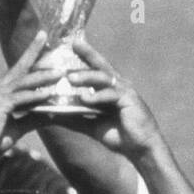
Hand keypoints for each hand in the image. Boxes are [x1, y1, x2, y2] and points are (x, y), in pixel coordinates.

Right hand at [0, 31, 61, 156]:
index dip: (30, 54)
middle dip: (33, 50)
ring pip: (24, 82)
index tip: (41, 40)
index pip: (18, 68)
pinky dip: (36, 96)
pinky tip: (49, 94)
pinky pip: (21, 98)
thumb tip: (52, 114)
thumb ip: (34, 118)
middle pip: (20, 66)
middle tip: (45, 35)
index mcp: (0, 90)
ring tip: (60, 73)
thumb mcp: (18, 127)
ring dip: (43, 77)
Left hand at [64, 38, 164, 155]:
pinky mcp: (130, 100)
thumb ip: (75, 118)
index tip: (71, 45)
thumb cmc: (119, 136)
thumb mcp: (92, 126)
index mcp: (110, 89)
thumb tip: (52, 114)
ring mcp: (125, 91)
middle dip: (88, 54)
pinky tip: (86, 99)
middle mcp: (118, 86)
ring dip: (87, 77)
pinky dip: (98, 96)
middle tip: (74, 44)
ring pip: (104, 78)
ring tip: (70, 78)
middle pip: (101, 66)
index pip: (95, 69)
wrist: (140, 149)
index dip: (85, 56)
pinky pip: (111, 95)